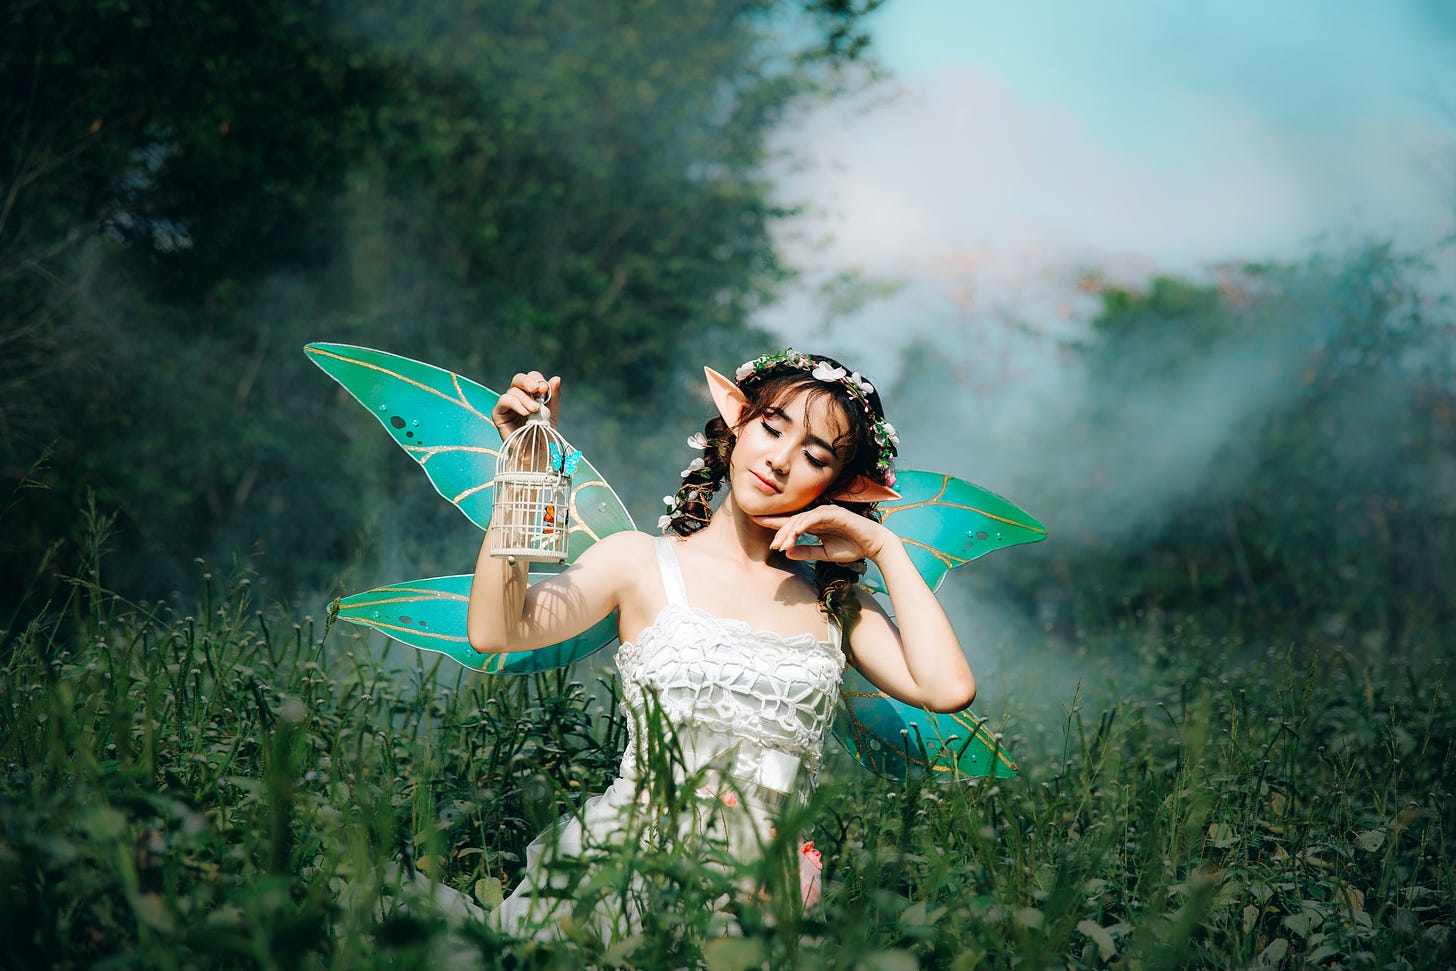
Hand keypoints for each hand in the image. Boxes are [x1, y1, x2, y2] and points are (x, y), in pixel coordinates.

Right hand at [492, 371, 560, 438]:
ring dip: (525, 398)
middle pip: (519, 378)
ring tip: (534, 410)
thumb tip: (556, 378)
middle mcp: (518, 397)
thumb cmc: (543, 435)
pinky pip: (503, 400)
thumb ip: (553, 397)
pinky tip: (524, 412)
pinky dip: (514, 403)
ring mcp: (508, 405)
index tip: (545, 389)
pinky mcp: (499, 413)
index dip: (538, 380)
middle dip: (529, 382)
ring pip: (513, 390)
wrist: (536, 453)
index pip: (532, 378)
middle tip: (538, 390)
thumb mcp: (552, 414)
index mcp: (531, 395)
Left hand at [753, 506, 892, 563]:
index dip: (774, 522)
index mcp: (814, 524)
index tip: (756, 520)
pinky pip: (816, 517)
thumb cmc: (852, 548)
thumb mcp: (824, 554)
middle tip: (771, 544)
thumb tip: (787, 552)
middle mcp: (818, 516)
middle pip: (793, 521)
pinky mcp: (835, 513)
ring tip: (781, 543)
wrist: (874, 546)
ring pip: (802, 518)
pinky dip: (805, 524)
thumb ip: (806, 552)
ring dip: (790, 531)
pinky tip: (796, 532)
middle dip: (779, 531)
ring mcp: (826, 512)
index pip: (791, 523)